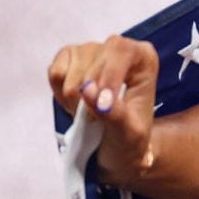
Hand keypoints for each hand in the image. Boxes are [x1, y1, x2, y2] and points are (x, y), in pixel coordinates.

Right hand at [47, 34, 160, 183]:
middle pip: (92, 57)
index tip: (103, 106)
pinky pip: (55, 72)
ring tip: (89, 112)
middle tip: (97, 118)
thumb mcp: (129, 135)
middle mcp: (118, 48)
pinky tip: (76, 104)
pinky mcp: (69, 59)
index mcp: (143, 57)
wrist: (115, 150)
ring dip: (74, 99)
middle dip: (88, 94)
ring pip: (69, 69)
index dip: (108, 76)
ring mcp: (91, 51)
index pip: (121, 51)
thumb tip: (87, 90)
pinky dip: (60, 95)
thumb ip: (114, 113)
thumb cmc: (129, 140)